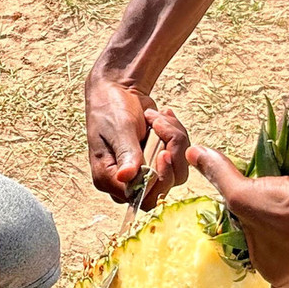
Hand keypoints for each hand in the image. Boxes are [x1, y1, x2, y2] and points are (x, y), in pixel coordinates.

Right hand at [85, 74, 189, 203]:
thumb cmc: (111, 108)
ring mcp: (144, 172)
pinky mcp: (158, 162)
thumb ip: (127, 154)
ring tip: (159, 118)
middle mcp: (126, 181)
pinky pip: (180, 159)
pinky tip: (164, 117)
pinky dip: (176, 136)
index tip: (163, 153)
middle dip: (171, 154)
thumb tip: (126, 177)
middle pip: (163, 187)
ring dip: (175, 141)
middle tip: (161, 125)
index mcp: (108, 179)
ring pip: (177, 172)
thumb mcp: (119, 129)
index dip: (158, 179)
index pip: (141, 197)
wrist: (118, 90)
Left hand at [186, 145, 288, 287]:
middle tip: (271, 189)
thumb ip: (219, 176)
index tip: (251, 192)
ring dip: (286, 199)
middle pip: (265, 227)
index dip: (244, 208)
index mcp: (272, 272)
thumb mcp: (245, 194)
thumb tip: (193, 154)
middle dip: (265, 205)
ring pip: (288, 219)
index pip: (245, 234)